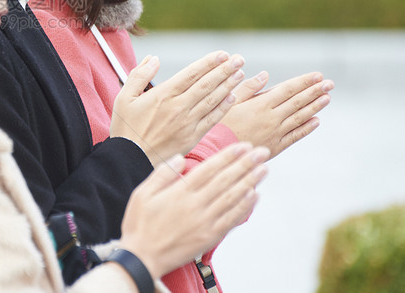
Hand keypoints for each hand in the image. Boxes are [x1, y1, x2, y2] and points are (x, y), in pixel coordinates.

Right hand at [110, 51, 244, 166]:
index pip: (191, 73)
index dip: (209, 63)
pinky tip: (233, 98)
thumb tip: (153, 58)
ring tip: (240, 73)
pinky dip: (224, 107)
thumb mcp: (124, 97)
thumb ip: (139, 75)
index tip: (222, 54)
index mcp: (163, 95)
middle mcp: (178, 107)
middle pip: (206, 84)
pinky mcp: (192, 137)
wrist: (131, 160)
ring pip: (213, 100)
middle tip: (239, 59)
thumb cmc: (126, 128)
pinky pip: (212, 119)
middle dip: (225, 70)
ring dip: (228, 85)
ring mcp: (187, 123)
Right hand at [119, 142, 269, 277]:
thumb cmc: (140, 224)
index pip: (210, 169)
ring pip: (233, 198)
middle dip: (246, 164)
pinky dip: (245, 207)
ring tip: (264, 170)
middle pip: (226, 181)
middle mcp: (196, 206)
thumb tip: (180, 158)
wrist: (142, 258)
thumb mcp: (142, 194)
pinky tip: (254, 196)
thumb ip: (162, 174)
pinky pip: (232, 220)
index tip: (244, 146)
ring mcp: (205, 222)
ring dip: (250, 182)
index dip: (229, 156)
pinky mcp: (209, 237)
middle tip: (262, 152)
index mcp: (179, 192)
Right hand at [221, 71, 333, 158]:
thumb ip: (249, 88)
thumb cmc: (220, 124)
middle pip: (298, 102)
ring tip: (327, 98)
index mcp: (260, 105)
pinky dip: (306, 128)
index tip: (318, 76)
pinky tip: (316, 121)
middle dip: (315, 91)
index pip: (288, 90)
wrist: (217, 151)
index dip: (304, 82)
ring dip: (315, 107)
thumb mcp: (230, 102)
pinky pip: (295, 136)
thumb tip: (266, 74)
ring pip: (300, 118)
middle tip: (330, 84)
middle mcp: (272, 118)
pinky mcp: (275, 146)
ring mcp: (275, 133)